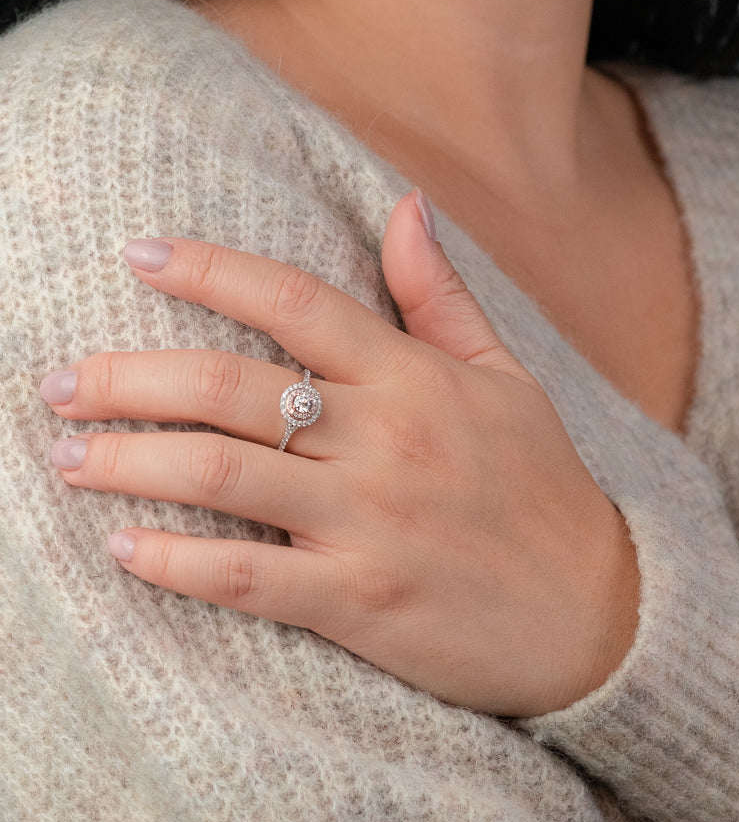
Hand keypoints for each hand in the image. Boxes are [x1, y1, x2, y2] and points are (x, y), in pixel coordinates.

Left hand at [41, 189, 638, 717]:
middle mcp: (385, 440)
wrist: (595, 615)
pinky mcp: (360, 602)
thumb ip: (442, 299)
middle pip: (230, 388)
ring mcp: (369, 523)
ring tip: (68, 456)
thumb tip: (403, 207)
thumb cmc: (545, 490)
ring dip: (128, 462)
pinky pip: (246, 577)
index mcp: (416, 379)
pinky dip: (176, 562)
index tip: (139, 253)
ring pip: (221, 476)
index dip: (209, 270)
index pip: (294, 302)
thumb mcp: (508, 381)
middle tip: (61, 380)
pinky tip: (126, 548)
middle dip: (129, 377)